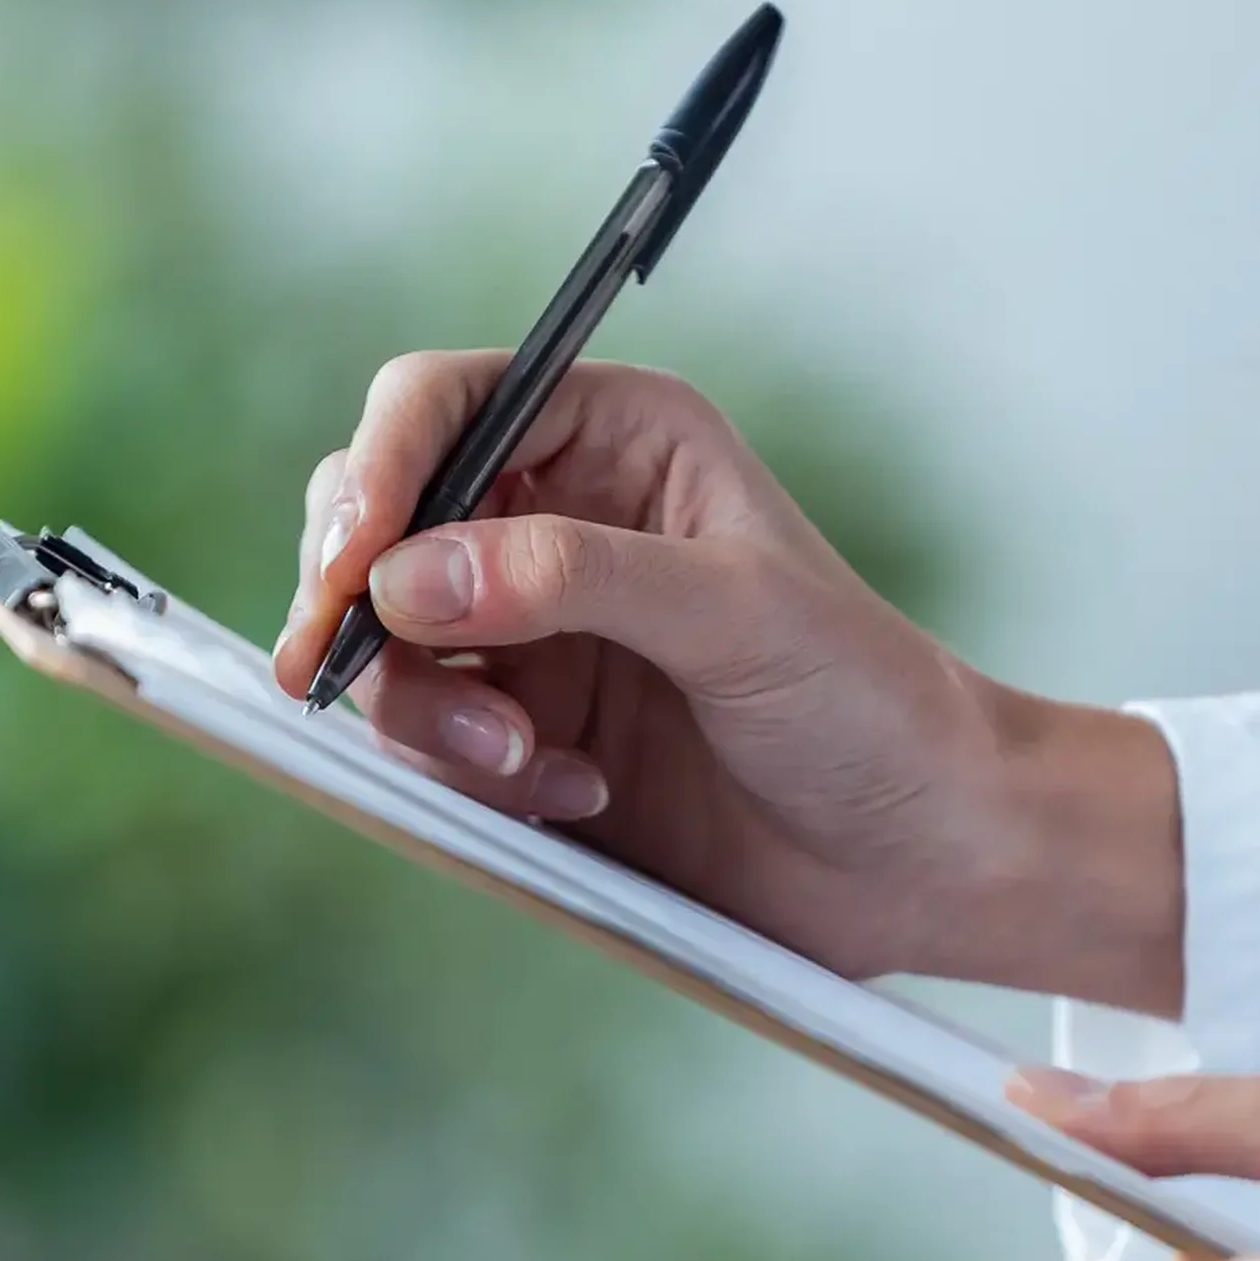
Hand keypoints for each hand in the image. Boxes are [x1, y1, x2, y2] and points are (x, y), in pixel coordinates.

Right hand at [273, 354, 1182, 1008]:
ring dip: (429, 709)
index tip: (351, 566)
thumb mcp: (732, 615)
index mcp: (619, 438)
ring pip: (386, 643)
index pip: (443, 404)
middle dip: (361, 600)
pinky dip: (472, 774)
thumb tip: (413, 571)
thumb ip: (571, 577)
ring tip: (527, 762)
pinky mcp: (524, 732)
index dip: (377, 471)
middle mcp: (559, 519)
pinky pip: (426, 740)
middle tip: (341, 667)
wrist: (918, 856)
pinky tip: (572, 795)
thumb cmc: (867, 705)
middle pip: (378, 519)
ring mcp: (533, 631)